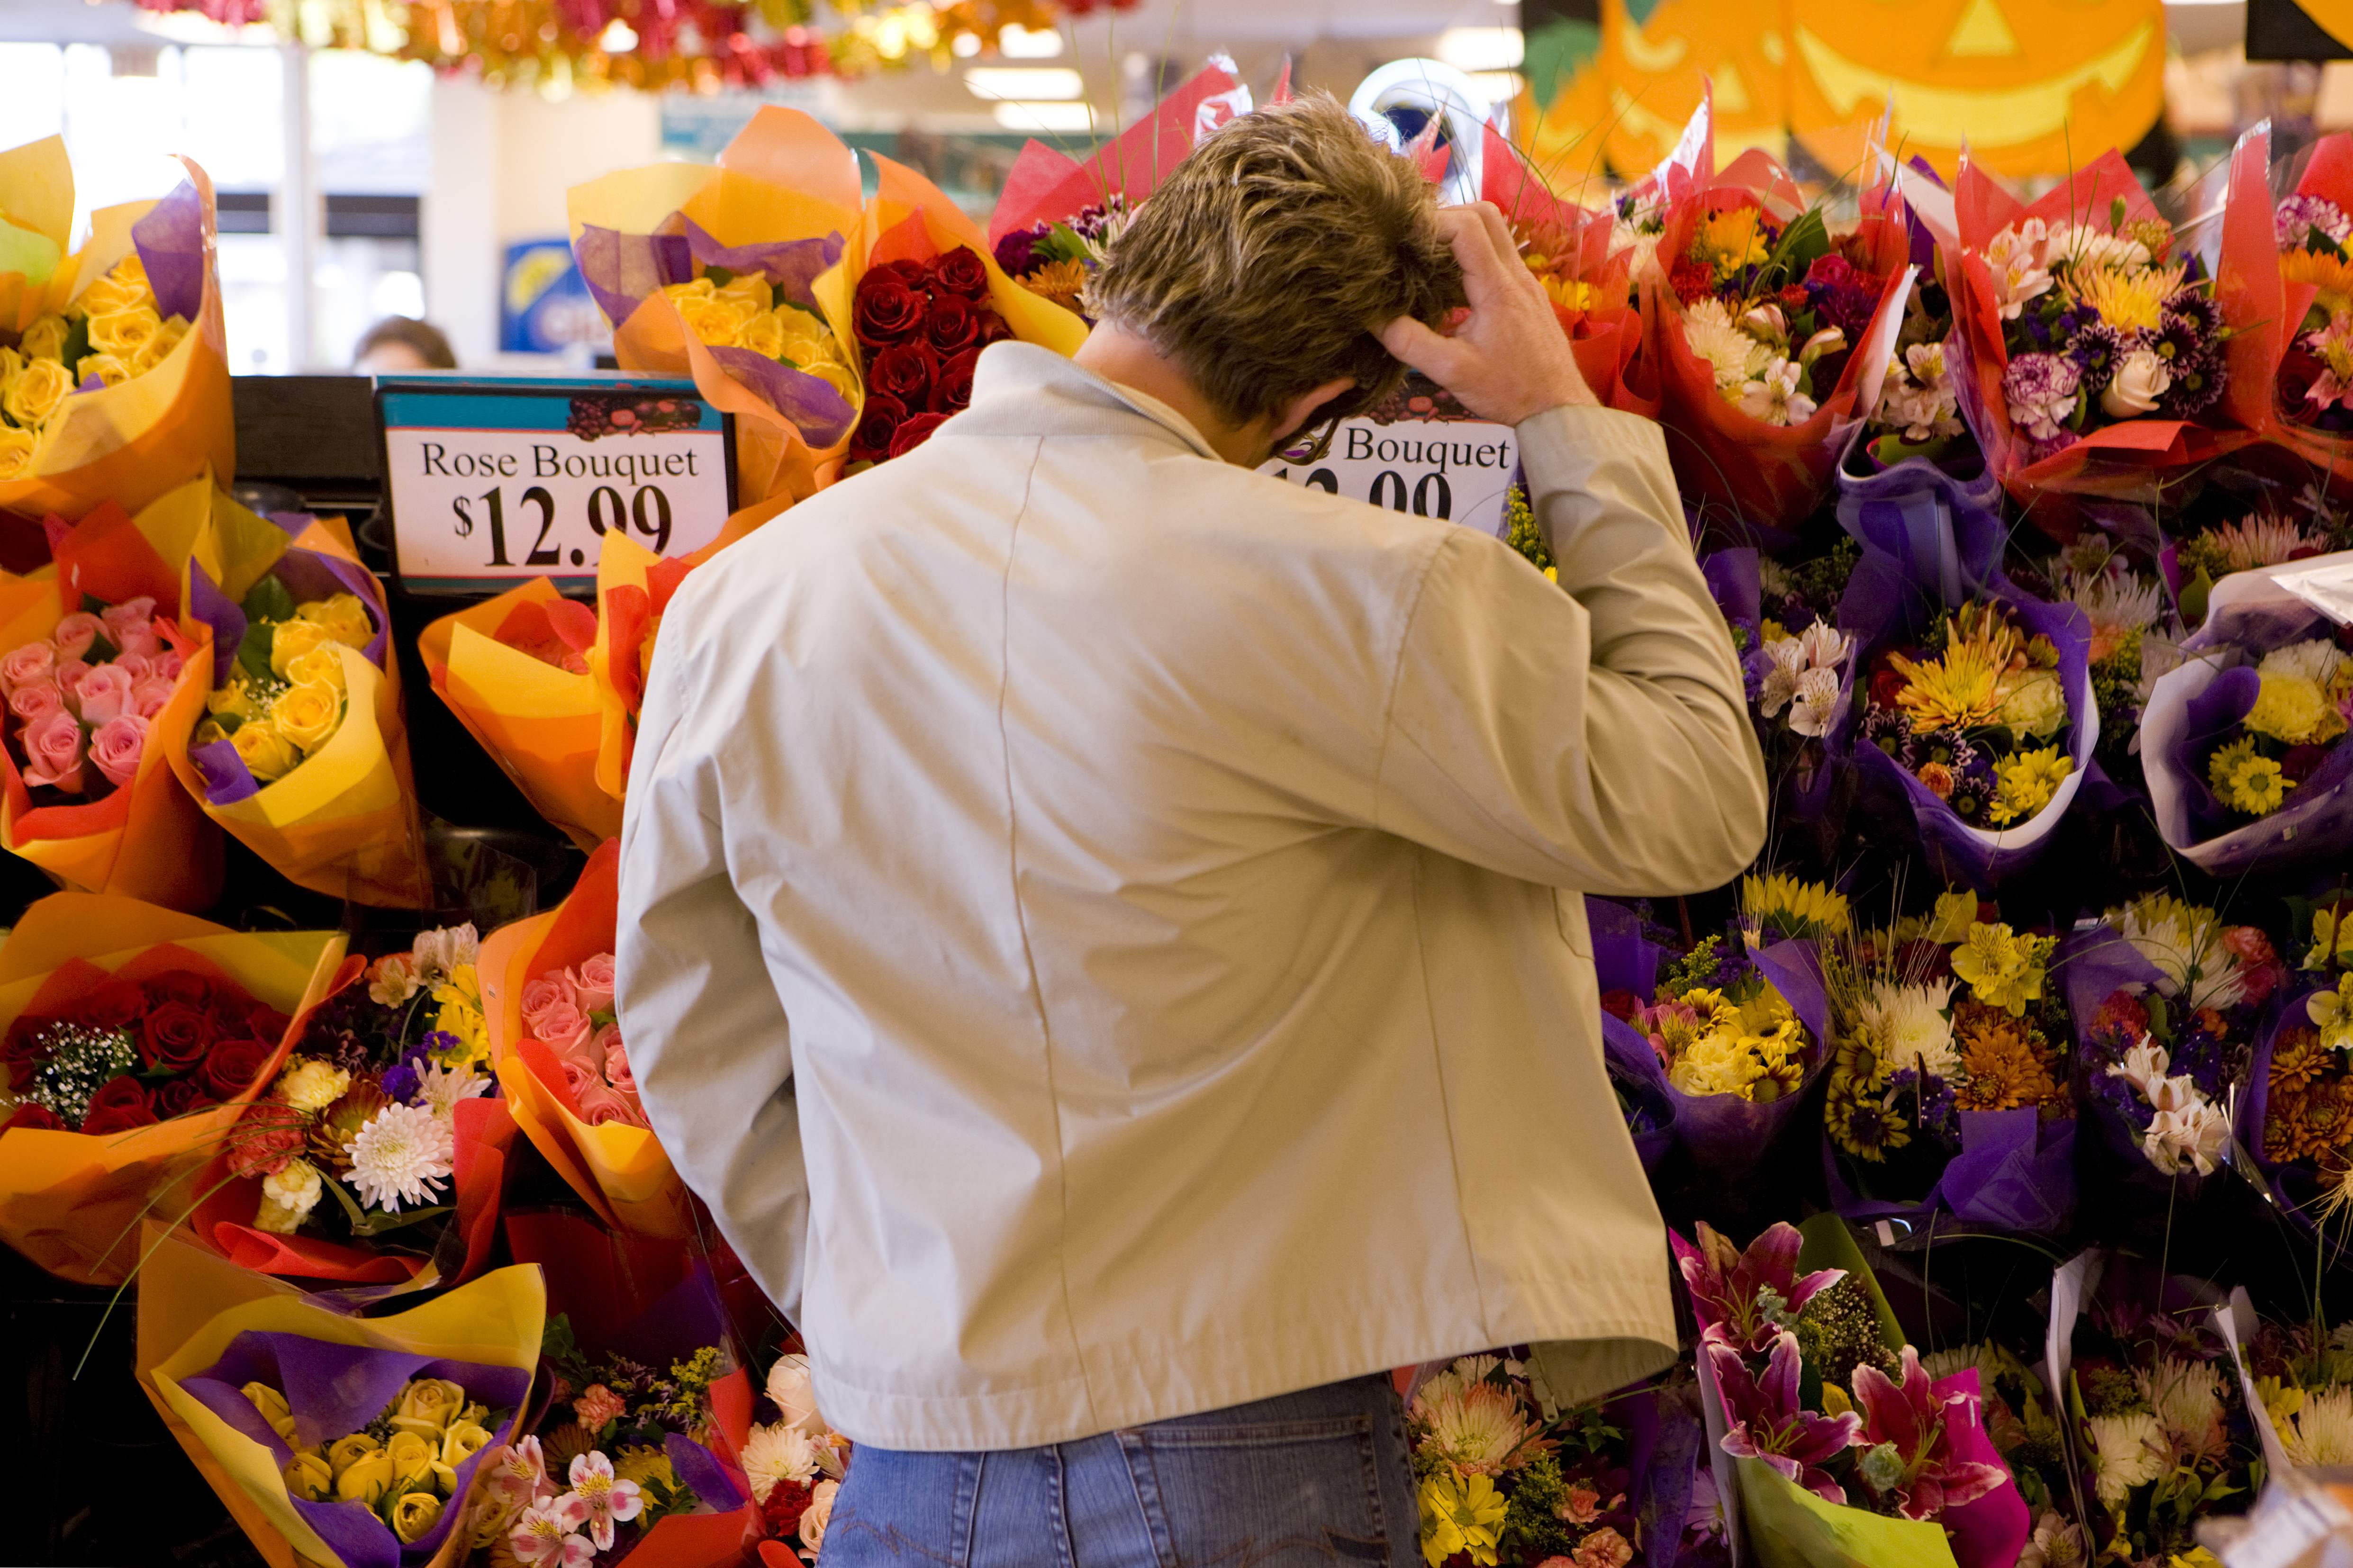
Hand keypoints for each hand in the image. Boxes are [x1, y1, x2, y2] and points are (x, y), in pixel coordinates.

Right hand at [1379, 202, 1595, 425]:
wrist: (1557, 407)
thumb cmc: (1510, 391)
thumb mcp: (1452, 372)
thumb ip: (1410, 344)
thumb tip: (1374, 319)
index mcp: (1498, 288)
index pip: (1467, 227)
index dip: (1433, 222)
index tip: (1405, 238)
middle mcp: (1516, 276)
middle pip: (1485, 215)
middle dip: (1447, 217)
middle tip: (1416, 240)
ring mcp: (1525, 283)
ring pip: (1496, 233)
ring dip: (1461, 236)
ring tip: (1428, 260)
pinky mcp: (1526, 294)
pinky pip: (1499, 257)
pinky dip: (1473, 257)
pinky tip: (1450, 285)